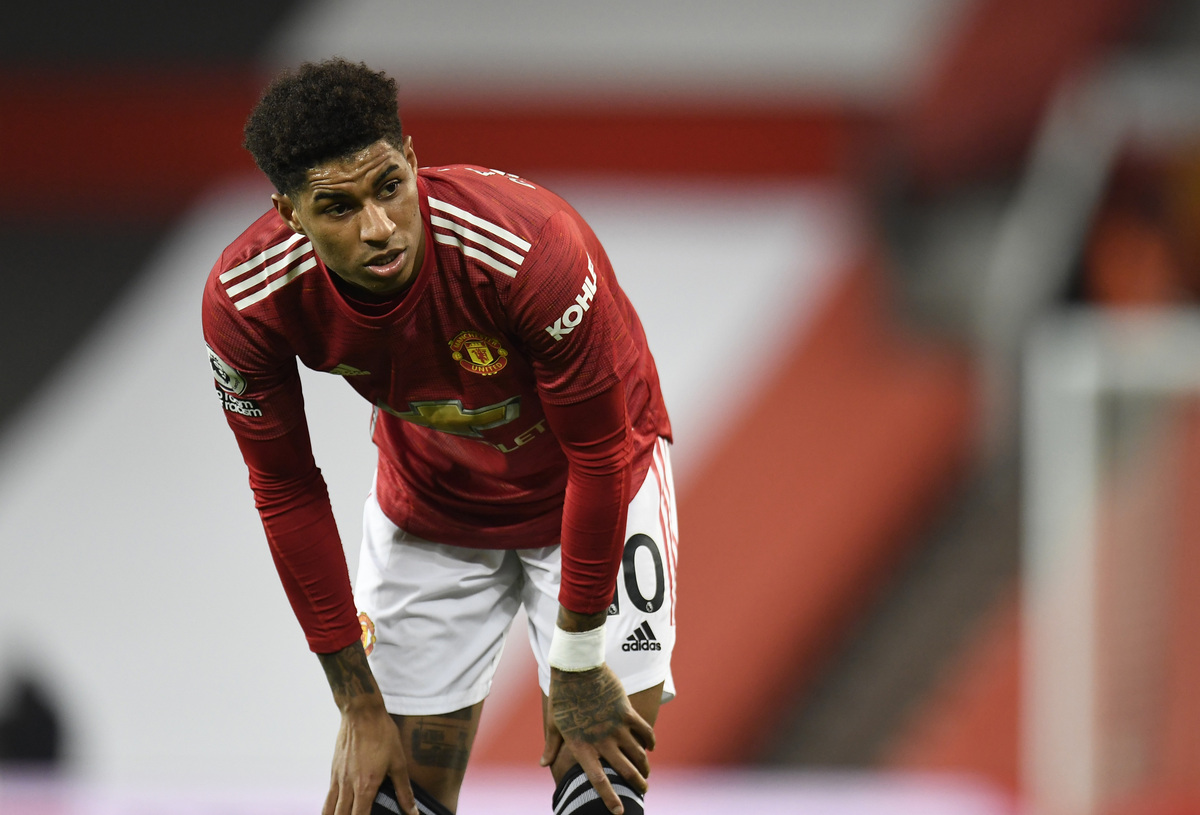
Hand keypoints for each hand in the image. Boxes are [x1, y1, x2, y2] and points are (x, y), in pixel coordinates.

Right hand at [317, 641, 416, 814]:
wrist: (361, 713)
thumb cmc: (382, 735)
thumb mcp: (398, 762)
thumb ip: (404, 790)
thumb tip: (413, 811)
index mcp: (366, 786)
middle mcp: (349, 786)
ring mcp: (338, 778)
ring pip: (330, 809)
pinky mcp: (333, 770)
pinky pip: (328, 796)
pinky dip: (330, 808)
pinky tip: (336, 809)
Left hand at [542, 664, 655, 814]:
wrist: (577, 668)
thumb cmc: (563, 697)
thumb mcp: (554, 723)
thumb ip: (552, 746)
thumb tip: (543, 764)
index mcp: (581, 747)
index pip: (597, 780)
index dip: (609, 798)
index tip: (619, 812)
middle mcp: (600, 741)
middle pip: (624, 770)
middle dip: (636, 784)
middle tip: (643, 790)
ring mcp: (615, 726)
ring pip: (637, 753)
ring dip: (644, 765)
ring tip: (647, 771)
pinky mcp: (626, 711)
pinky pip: (644, 731)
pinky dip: (650, 740)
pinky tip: (651, 747)